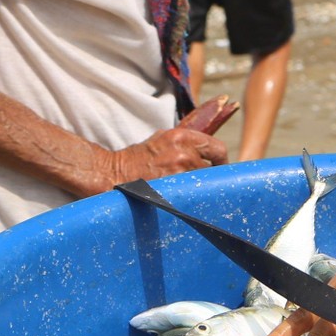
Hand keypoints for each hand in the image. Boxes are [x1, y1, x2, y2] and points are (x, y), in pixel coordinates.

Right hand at [104, 125, 227, 187]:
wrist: (114, 172)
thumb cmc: (139, 156)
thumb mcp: (163, 139)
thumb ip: (186, 143)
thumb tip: (206, 150)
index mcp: (182, 136)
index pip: (216, 149)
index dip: (221, 160)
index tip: (220, 167)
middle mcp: (183, 153)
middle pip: (211, 170)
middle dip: (209, 177)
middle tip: (205, 184)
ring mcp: (178, 173)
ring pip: (201, 184)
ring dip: (197, 189)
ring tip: (187, 191)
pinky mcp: (171, 189)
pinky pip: (189, 195)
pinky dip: (187, 197)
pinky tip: (181, 198)